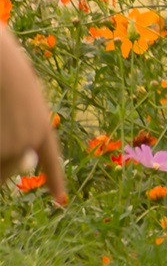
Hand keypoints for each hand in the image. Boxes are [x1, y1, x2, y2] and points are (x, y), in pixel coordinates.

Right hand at [0, 31, 64, 207]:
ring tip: (1, 120)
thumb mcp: (23, 101)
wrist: (0, 66)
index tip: (61, 200)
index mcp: (42, 127)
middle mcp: (30, 142)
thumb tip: (26, 166)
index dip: (55, 180)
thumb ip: (24, 130)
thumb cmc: (7, 71)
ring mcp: (11, 146)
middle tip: (3, 133)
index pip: (50, 160)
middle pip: (10, 172)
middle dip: (0, 168)